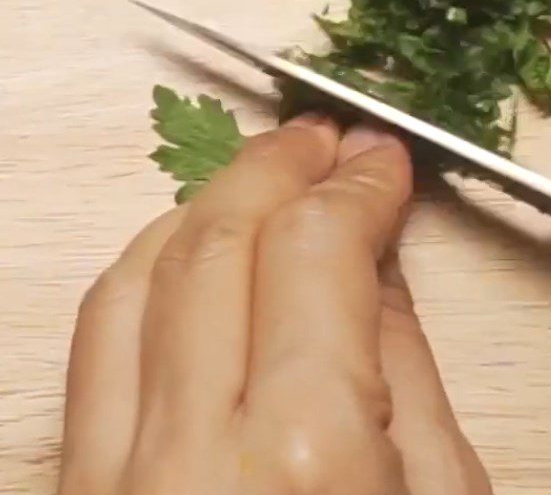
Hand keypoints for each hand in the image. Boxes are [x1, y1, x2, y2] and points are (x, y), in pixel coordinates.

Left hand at [58, 117, 491, 494]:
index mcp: (305, 460)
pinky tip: (196, 246)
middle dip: (278, 166)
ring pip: (138, 276)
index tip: (382, 159)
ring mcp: (113, 482)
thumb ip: (403, 364)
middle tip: (323, 139)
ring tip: (265, 172)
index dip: (356, 186)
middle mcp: (189, 459)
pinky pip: (97, 343)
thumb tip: (379, 260)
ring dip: (209, 202)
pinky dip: (151, 269)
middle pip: (217, 239)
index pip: (316, 251)